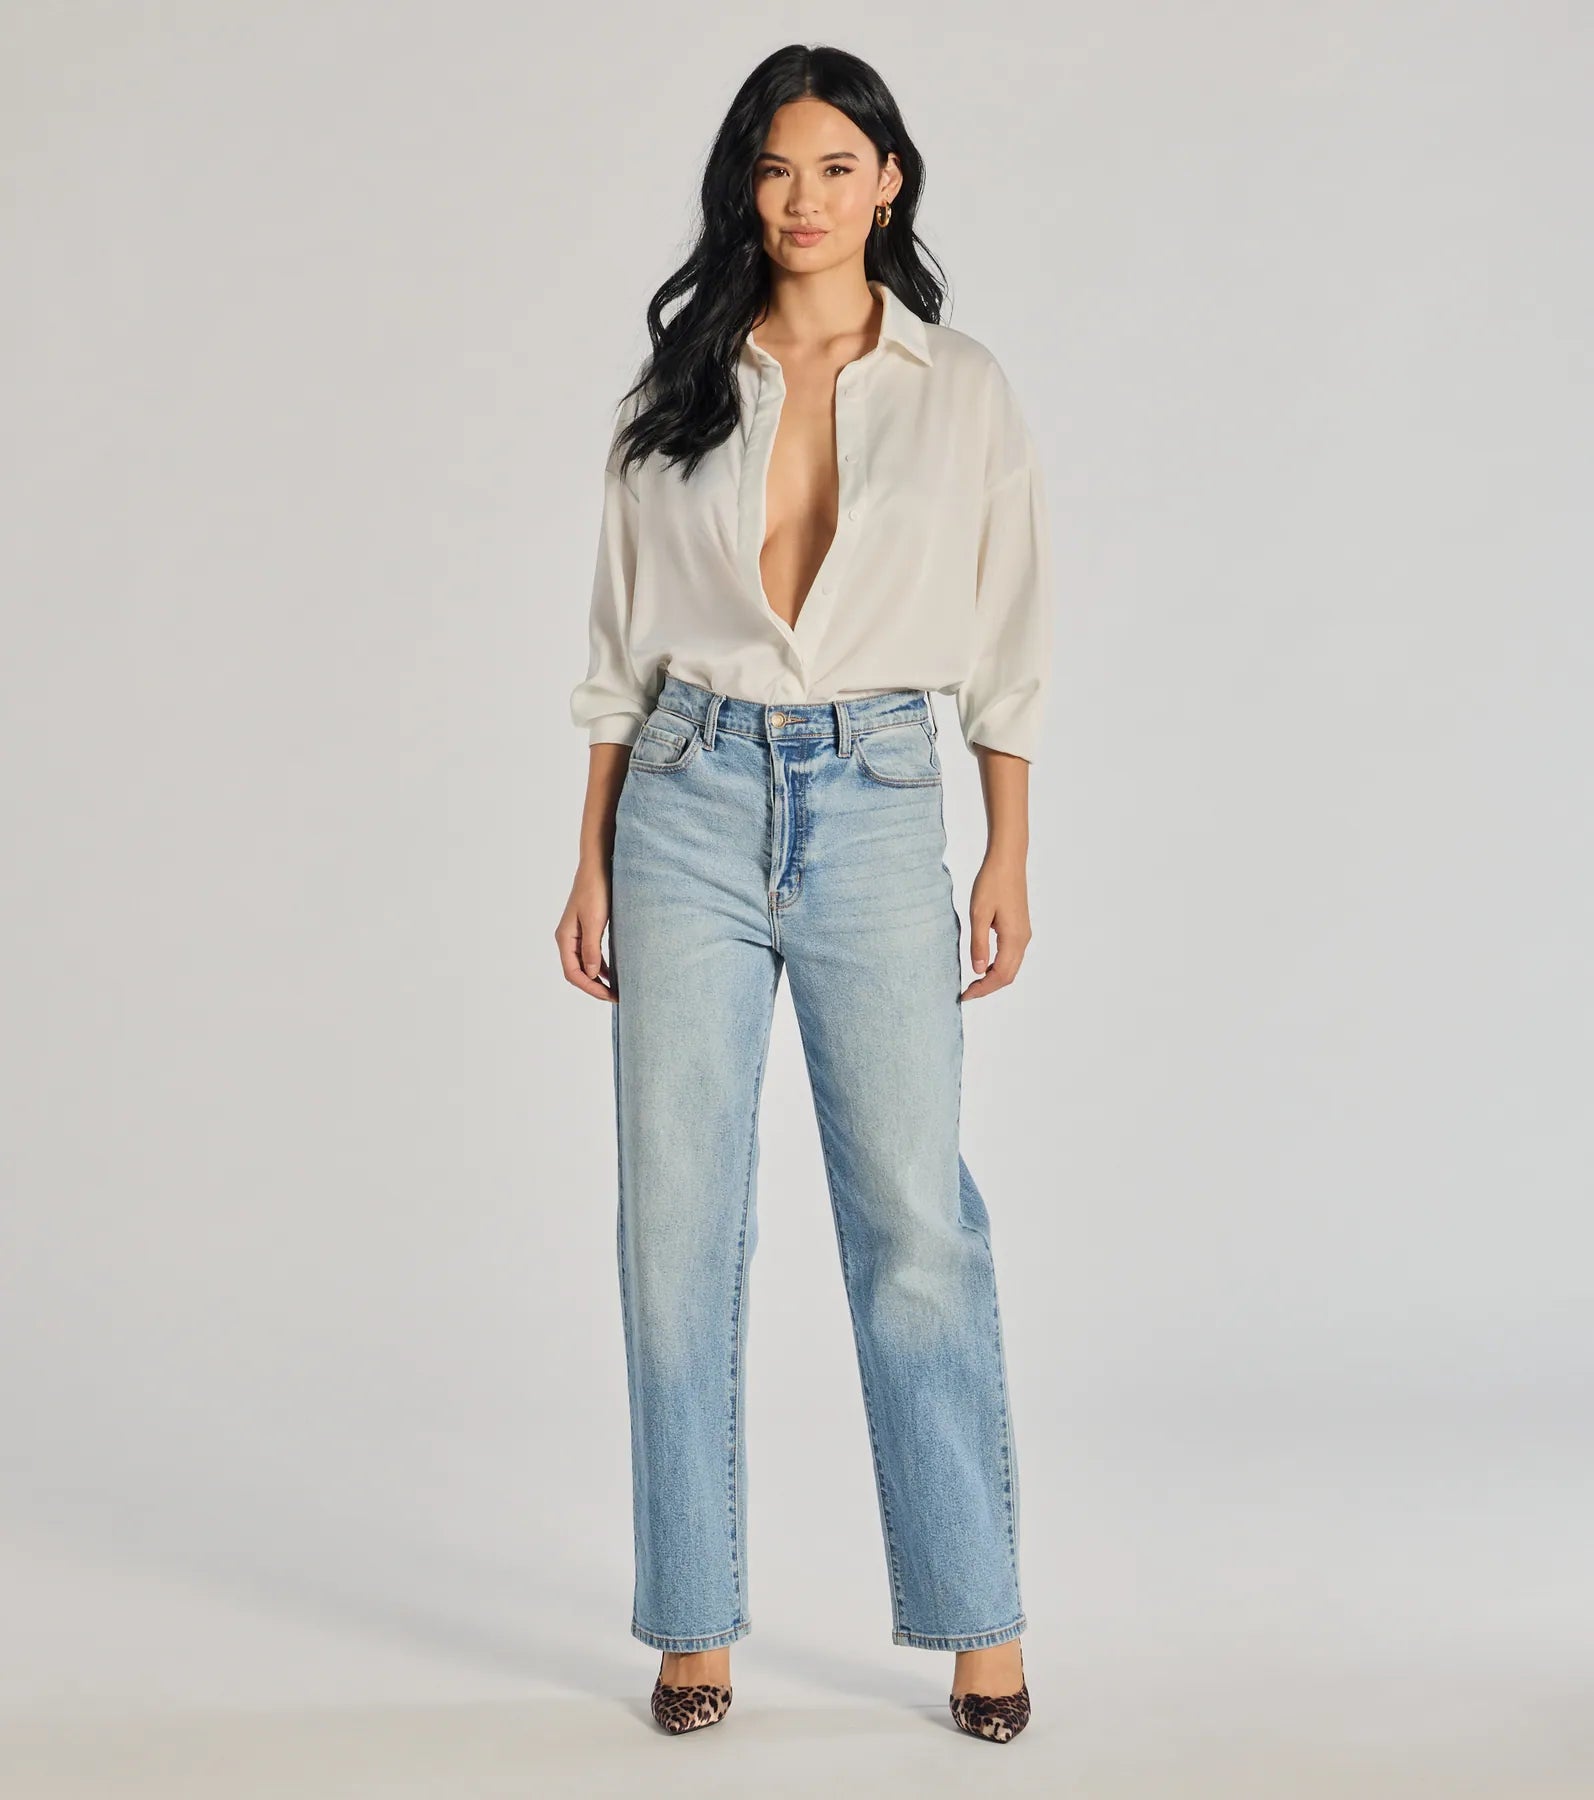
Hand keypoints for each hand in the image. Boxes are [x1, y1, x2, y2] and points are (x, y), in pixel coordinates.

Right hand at [556, 859, 616, 1000]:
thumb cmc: (595, 890)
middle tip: (616, 997)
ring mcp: (576, 934)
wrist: (597, 867)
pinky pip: (591, 955)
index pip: (573, 973)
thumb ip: (591, 948)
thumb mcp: (595, 921)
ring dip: (598, 979)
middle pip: (577, 972)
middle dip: (594, 987)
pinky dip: (601, 966)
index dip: (590, 987)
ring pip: (584, 965)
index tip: (609, 996)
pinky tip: (614, 973)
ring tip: (615, 990)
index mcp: (565, 938)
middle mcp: (567, 938)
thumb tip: (591, 973)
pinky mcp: (586, 929)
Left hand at [960, 852, 1031, 1000]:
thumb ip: (978, 943)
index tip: (964, 995)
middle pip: (1008, 975)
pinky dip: (998, 966)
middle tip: (967, 993)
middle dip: (988, 988)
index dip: (983, 989)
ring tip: (973, 982)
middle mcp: (1022, 939)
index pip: (1000, 975)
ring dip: (993, 978)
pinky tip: (983, 964)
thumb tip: (977, 971)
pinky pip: (1011, 956)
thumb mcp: (978, 913)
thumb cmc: (991, 883)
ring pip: (1011, 967)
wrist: (1008, 861)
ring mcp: (1023, 934)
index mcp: (1013, 938)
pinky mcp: (1020, 928)